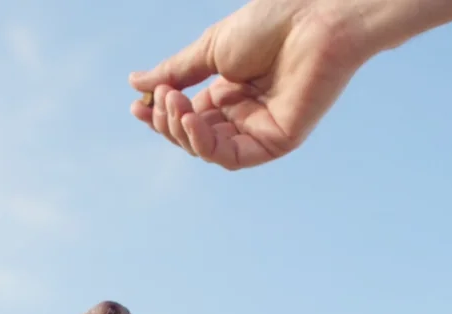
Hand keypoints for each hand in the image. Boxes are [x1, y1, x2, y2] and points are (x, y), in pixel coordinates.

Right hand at [130, 0, 369, 169]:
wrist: (315, 17)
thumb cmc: (271, 24)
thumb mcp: (210, 49)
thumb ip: (175, 72)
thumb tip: (136, 83)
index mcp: (229, 93)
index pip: (187, 117)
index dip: (160, 115)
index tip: (137, 105)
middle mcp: (243, 115)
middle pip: (193, 137)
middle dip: (168, 122)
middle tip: (161, 98)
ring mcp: (260, 130)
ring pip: (208, 150)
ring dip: (182, 131)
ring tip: (175, 103)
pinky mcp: (276, 142)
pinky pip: (232, 157)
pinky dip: (205, 144)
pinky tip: (191, 119)